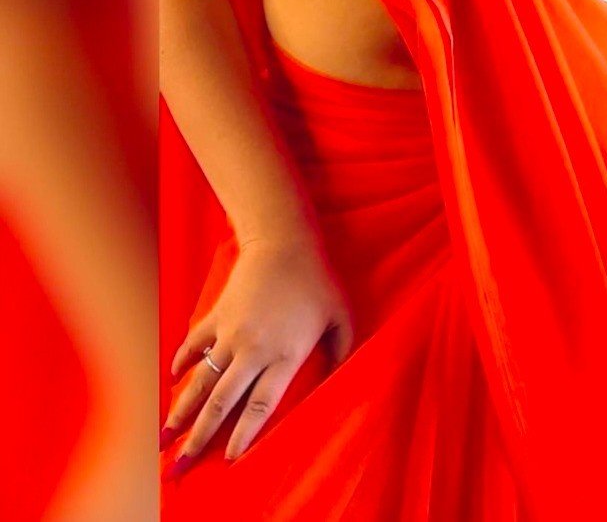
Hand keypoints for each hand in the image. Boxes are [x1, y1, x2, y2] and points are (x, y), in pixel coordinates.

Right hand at [162, 235, 353, 465]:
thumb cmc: (318, 280)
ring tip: (165, 436)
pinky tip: (173, 378)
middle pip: (222, 402)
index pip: (261, 406)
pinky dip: (182, 360)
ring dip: (181, 409)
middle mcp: (253, 350)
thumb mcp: (341, 317)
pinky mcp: (217, 315)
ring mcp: (230, 333)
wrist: (284, 242)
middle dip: (200, 436)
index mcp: (285, 356)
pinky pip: (194, 343)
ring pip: (201, 379)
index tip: (229, 459)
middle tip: (181, 463)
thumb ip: (342, 351)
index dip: (244, 435)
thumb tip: (340, 377)